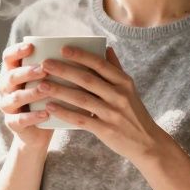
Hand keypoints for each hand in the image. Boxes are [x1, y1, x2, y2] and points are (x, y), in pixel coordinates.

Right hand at [0, 41, 53, 150]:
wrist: (39, 132)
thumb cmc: (49, 100)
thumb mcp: (52, 82)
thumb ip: (63, 67)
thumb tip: (95, 48)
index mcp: (14, 73)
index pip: (8, 57)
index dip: (16, 51)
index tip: (31, 46)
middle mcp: (6, 88)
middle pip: (11, 76)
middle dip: (27, 72)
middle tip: (43, 69)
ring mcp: (7, 106)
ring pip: (15, 98)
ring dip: (30, 93)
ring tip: (45, 89)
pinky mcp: (12, 123)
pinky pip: (19, 119)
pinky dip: (32, 117)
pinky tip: (46, 113)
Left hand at [38, 46, 166, 163]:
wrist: (147, 142)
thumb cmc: (134, 113)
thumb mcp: (130, 90)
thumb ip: (116, 69)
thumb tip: (107, 47)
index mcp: (124, 82)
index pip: (100, 64)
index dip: (81, 55)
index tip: (63, 48)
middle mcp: (119, 95)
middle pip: (87, 79)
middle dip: (64, 70)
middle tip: (44, 64)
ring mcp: (112, 113)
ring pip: (81, 99)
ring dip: (60, 91)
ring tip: (41, 85)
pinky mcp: (106, 129)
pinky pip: (81, 119)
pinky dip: (64, 113)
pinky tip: (50, 108)